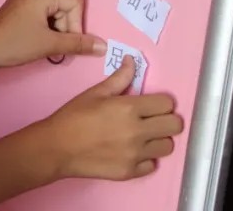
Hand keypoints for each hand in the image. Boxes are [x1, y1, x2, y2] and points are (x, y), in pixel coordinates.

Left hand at [0, 0, 105, 69]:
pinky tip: (39, 42)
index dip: (77, 23)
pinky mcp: (19, 9)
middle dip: (66, 28)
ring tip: (46, 46)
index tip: (67, 40)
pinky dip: (47, 29)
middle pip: (66, 6)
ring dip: (57, 30)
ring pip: (55, 12)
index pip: (75, 1)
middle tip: (56, 46)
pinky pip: (43, 15)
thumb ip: (78, 44)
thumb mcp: (50, 45)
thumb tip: (103, 46)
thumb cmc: (15, 45)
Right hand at [39, 57, 184, 180]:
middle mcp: (137, 131)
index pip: (167, 103)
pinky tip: (133, 151)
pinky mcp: (131, 172)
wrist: (57, 148)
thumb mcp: (95, 93)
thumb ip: (119, 78)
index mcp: (129, 108)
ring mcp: (136, 154)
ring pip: (168, 147)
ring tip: (144, 136)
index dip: (162, 102)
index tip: (152, 104)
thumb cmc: (74, 116)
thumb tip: (132, 61)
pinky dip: (146, 158)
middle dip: (167, 120)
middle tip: (154, 119)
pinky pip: (153, 165)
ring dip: (159, 140)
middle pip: (175, 125)